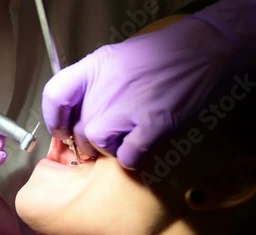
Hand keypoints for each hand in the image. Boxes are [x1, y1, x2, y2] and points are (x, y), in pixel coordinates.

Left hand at [42, 14, 237, 168]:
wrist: (204, 52)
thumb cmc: (159, 58)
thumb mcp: (115, 60)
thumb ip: (91, 86)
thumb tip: (74, 118)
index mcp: (94, 67)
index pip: (55, 96)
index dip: (54, 120)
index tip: (62, 130)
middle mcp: (107, 86)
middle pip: (78, 128)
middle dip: (88, 141)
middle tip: (107, 137)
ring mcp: (129, 106)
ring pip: (98, 143)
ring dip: (110, 149)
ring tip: (128, 137)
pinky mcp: (153, 124)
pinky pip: (127, 157)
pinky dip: (133, 158)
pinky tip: (143, 144)